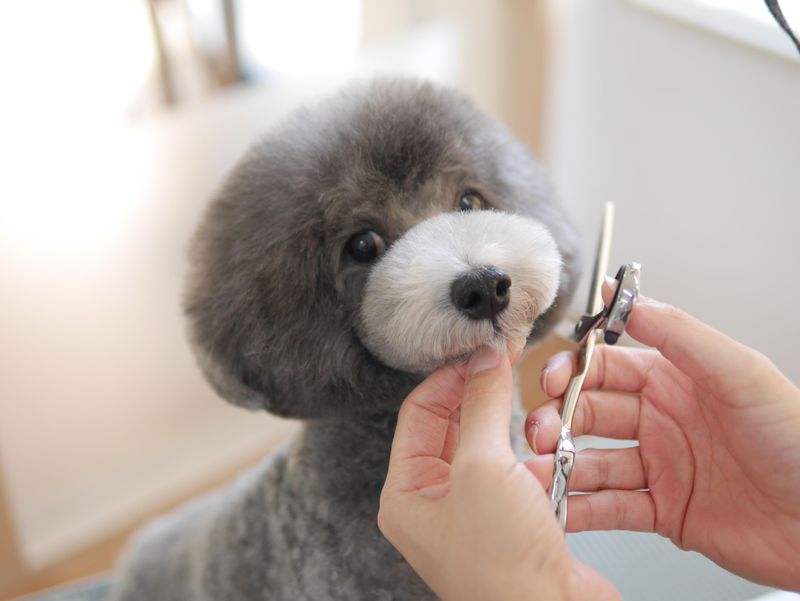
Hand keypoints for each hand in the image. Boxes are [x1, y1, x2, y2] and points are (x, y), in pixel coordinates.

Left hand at [379, 348, 620, 600]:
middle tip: (507, 362)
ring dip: (512, 427)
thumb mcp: (485, 468)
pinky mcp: (512, 523)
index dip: (449, 377)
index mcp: (408, 493)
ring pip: (489, 448)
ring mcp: (474, 515)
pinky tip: (551, 448)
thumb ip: (483, 407)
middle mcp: (435, 504)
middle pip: (452, 427)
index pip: (418, 413)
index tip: (481, 350)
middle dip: (480, 396)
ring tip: (531, 406)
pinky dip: (535, 456)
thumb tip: (485, 359)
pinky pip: (518, 473)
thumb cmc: (502, 565)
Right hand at [526, 288, 799, 589]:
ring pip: (593, 461)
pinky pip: (611, 508)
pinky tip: (562, 508)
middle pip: (589, 414)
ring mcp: (661, 466)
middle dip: (557, 420)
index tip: (551, 380)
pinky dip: (581, 509)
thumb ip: (679, 333)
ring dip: (561, 465)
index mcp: (675, 381)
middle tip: (539, 432)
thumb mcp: (740, 372)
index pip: (607, 367)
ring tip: (542, 474)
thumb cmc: (798, 440)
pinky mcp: (664, 511)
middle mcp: (662, 421)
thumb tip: (625, 294)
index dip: (574, 371)